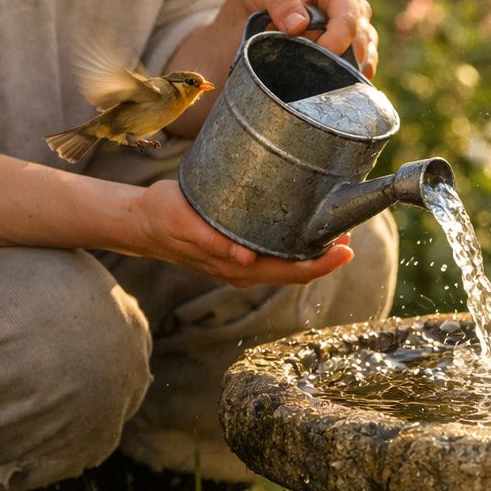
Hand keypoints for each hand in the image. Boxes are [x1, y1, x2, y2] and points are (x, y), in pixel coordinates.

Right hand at [127, 179, 353, 285]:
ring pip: (288, 263)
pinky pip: (277, 253)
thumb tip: (245, 259)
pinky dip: (297, 243)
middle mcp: (245, 270)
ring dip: (314, 250)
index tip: (345, 250)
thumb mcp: (183, 223)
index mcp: (237, 268)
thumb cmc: (163, 217)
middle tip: (349, 232)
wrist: (142, 221)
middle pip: (297, 271)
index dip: (322, 266)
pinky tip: (308, 226)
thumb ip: (211, 241)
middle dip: (326, 257)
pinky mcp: (240, 250)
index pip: (290, 274)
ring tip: (336, 227)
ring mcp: (244, 263)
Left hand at [229, 0, 379, 77]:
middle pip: (359, 41)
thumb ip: (281, 3)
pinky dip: (346, 78)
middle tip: (304, 59)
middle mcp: (354, 10)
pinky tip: (331, 83)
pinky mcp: (349, 52)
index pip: (349, 19)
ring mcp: (354, 33)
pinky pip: (359, 69)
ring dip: (341, 68)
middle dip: (335, 55)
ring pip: (363, 56)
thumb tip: (299, 26)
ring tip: (313, 69)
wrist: (256, 4)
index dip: (337, 41)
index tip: (318, 55)